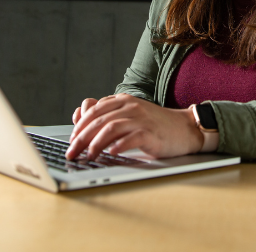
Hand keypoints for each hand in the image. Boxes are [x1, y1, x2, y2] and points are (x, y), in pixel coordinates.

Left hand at [66, 94, 202, 160]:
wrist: (185, 128)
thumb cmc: (155, 125)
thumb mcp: (129, 114)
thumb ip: (106, 114)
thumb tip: (79, 117)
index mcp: (122, 100)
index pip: (93, 110)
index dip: (79, 125)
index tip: (71, 140)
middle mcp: (130, 106)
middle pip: (98, 120)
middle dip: (81, 138)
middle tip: (72, 152)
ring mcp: (141, 119)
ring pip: (111, 128)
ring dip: (95, 143)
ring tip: (89, 155)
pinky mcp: (151, 133)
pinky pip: (131, 138)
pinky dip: (118, 146)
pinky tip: (111, 153)